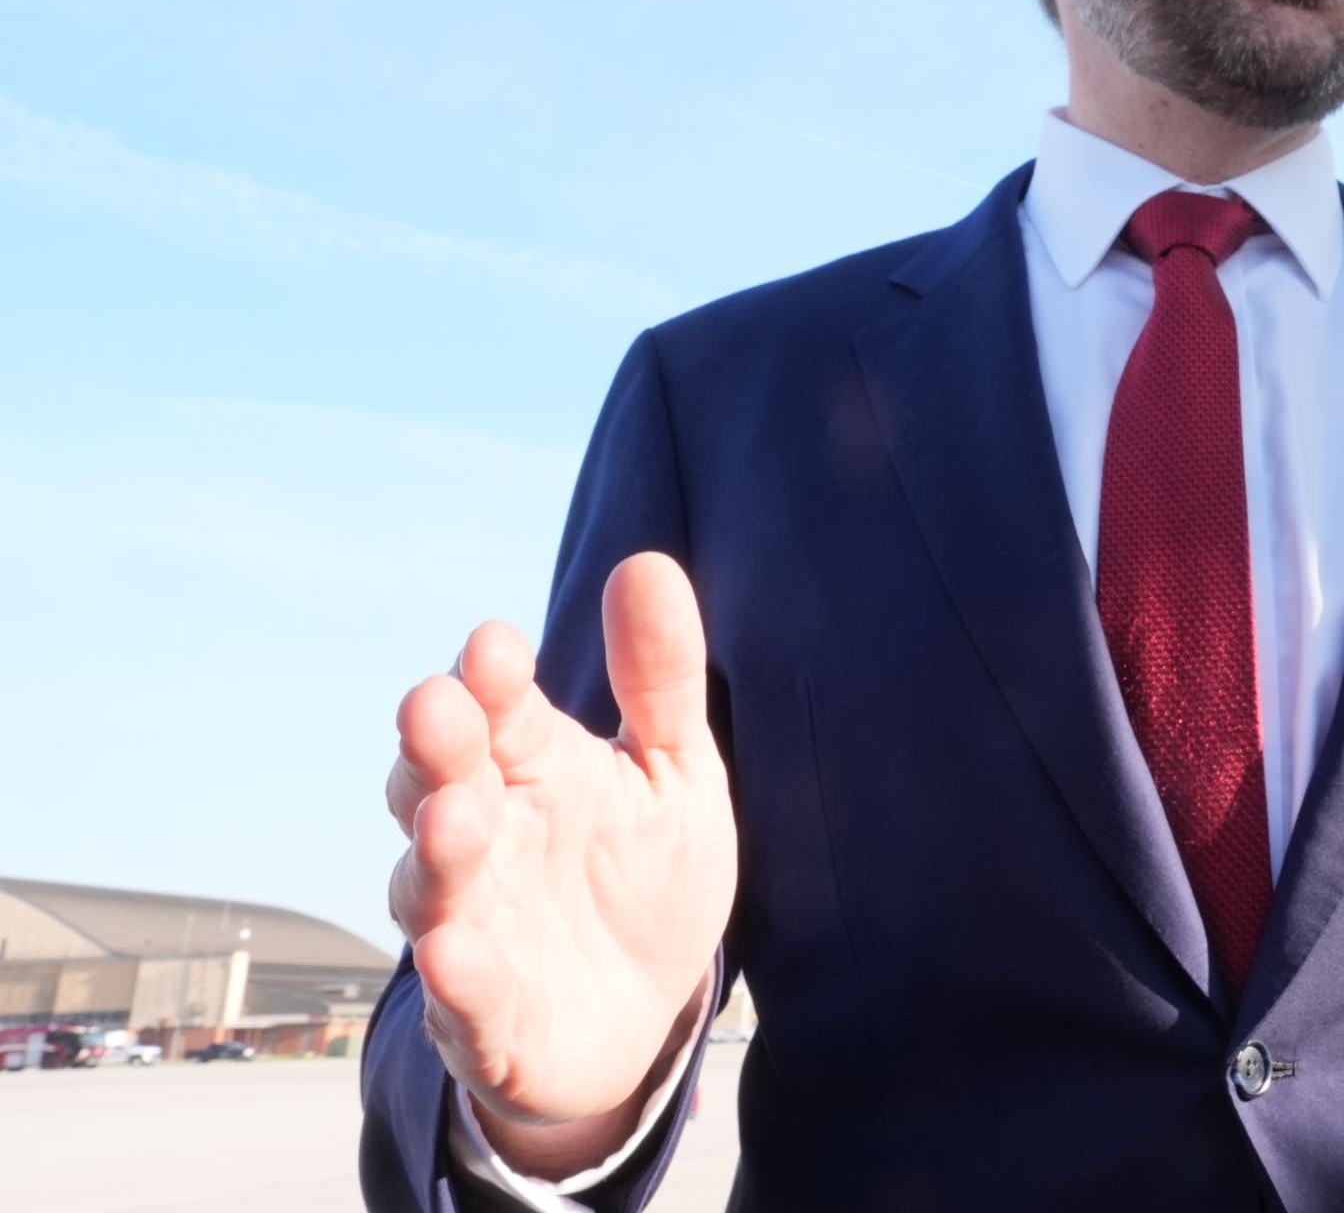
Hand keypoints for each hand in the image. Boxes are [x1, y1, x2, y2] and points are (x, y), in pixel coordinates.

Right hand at [386, 554, 736, 1175]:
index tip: (496, 645)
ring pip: (430, 887)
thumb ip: (661, 679)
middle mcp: (480, 840)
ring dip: (435, 853)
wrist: (642, 1013)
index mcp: (527, 771)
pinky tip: (454, 955)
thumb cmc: (646, 878)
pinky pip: (463, 999)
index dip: (487, 680)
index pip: (494, 712)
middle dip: (434, 750)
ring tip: (454, 817)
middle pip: (436, 783)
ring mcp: (472, 928)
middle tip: (436, 708)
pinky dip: (456, 978)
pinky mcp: (485, 1019)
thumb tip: (647, 564)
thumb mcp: (673, 773)